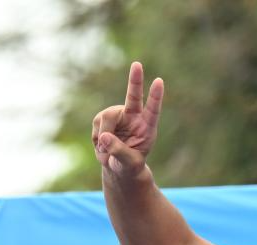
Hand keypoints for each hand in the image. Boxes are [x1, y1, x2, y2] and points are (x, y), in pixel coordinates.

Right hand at [92, 61, 163, 175]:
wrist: (119, 166)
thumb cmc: (129, 165)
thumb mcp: (128, 163)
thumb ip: (119, 151)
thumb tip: (104, 136)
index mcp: (147, 127)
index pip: (152, 110)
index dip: (155, 97)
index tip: (159, 82)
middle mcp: (134, 117)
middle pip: (133, 96)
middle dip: (135, 80)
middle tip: (137, 65)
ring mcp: (118, 115)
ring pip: (106, 118)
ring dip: (103, 137)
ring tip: (107, 152)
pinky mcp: (104, 118)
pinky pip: (97, 125)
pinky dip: (97, 139)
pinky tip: (103, 146)